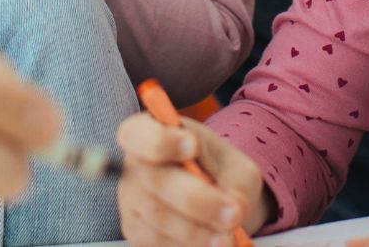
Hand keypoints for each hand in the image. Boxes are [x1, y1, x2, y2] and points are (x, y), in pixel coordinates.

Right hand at [114, 111, 271, 246]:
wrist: (218, 200)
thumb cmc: (221, 174)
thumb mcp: (237, 169)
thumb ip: (236, 185)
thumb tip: (234, 209)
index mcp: (151, 132)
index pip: (138, 133)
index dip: (160, 141)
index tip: (192, 146)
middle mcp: (133, 166)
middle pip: (155, 180)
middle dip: (197, 200)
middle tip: (232, 213)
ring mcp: (130, 201)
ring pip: (159, 218)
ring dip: (197, 231)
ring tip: (228, 237)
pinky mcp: (135, 231)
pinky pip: (158, 242)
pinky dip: (188, 245)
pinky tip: (210, 243)